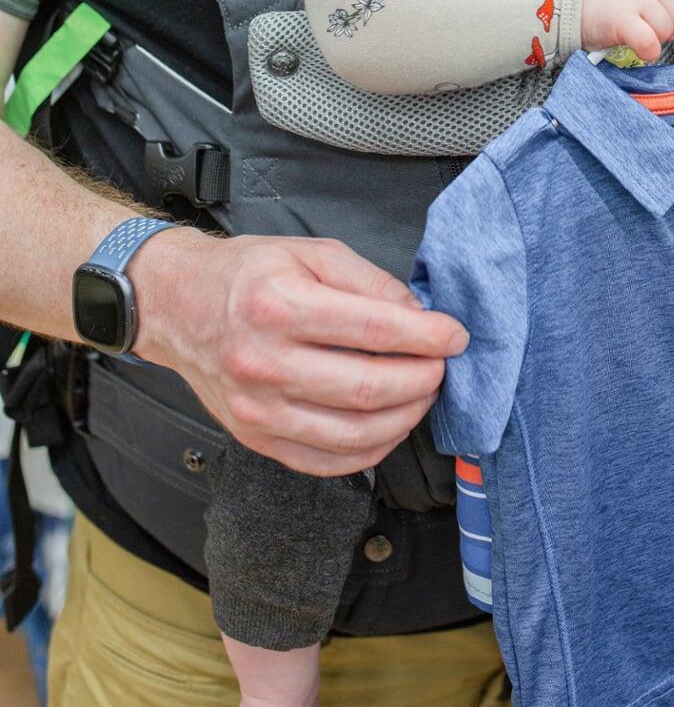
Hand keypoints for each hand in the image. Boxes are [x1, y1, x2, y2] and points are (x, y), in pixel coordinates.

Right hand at [128, 229, 468, 476]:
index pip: (372, 329)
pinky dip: (370, 450)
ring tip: (422, 394)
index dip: (426, 335)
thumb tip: (418, 314)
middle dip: (422, 380)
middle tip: (442, 366)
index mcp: (278, 306)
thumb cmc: (245, 275)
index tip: (454, 335)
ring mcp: (257, 409)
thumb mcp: (310, 253)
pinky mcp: (255, 438)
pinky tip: (389, 426)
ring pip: (353, 434)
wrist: (177, 305)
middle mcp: (264, 363)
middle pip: (367, 389)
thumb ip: (369, 281)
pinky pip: (326, 462)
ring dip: (405, 418)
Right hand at [581, 0, 673, 62]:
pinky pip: (650, 44)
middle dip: (662, 31)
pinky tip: (633, 47)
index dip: (670, 17)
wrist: (565, 4)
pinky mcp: (624, 20)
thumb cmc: (597, 2)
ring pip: (665, 32)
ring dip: (652, 41)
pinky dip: (646, 52)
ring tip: (631, 35)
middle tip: (641, 31)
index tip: (652, 21)